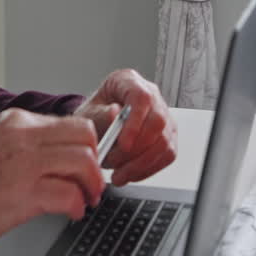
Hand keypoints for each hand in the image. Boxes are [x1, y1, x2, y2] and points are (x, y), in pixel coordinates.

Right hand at [0, 108, 103, 246]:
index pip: (73, 123)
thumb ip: (32, 143)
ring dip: (91, 185)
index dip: (90, 146)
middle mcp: (24, 137)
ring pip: (83, 162)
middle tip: (92, 183)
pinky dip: (78, 206)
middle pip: (85, 138)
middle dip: (95, 164)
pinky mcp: (24, 194)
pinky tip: (72, 212)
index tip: (91, 162)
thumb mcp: (1, 144)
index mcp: (18, 121)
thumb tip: (67, 153)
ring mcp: (25, 164)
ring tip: (86, 199)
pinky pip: (69, 194)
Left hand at [74, 69, 177, 186]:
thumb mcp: (87, 115)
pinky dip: (148, 169)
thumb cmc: (93, 117)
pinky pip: (167, 155)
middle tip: (115, 163)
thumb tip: (115, 114)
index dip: (135, 122)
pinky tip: (131, 173)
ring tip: (119, 174)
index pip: (142, 97)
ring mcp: (163, 115)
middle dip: (136, 149)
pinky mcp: (168, 135)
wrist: (97, 129)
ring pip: (164, 142)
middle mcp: (151, 95)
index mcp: (128, 81)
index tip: (123, 145)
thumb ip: (100, 115)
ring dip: (140, 163)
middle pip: (157, 121)